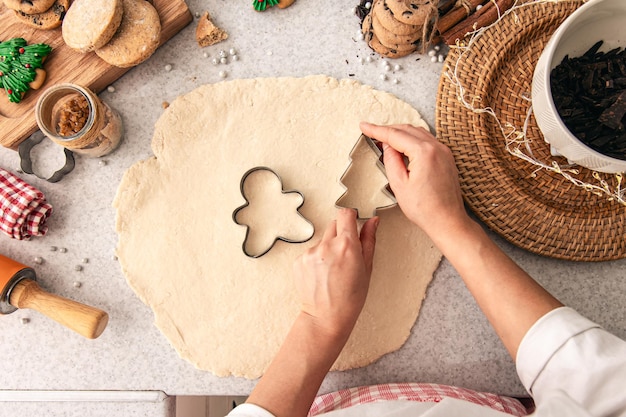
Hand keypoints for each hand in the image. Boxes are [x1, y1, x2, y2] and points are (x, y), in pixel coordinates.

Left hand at [293, 208, 377, 338]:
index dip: (350, 217)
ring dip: (327, 248)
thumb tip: (373, 221)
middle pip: (333, 225)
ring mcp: (310, 253)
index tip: (352, 225)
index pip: (345, 214)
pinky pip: (310, 252)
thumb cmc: (351, 297)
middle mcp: (326, 245)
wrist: (326, 318)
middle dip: (340, 235)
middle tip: (345, 256)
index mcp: (346, 245)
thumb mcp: (367, 268)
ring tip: (333, 270)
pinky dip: (316, 259)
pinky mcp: (298, 261)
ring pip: (322, 240)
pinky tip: (321, 275)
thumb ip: (369, 240)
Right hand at [360, 122, 468, 236]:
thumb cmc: (425, 208)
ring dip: (401, 133)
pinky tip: (404, 147)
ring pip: (418, 132)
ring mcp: (444, 151)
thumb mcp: (399, 184)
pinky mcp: (447, 157)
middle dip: (388, 130)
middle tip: (372, 133)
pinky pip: (427, 140)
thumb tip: (387, 146)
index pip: (395, 135)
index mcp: (424, 152)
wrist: (447, 221)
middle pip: (407, 129)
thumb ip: (391, 160)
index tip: (364, 126)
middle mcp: (437, 147)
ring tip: (385, 140)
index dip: (376, 130)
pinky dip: (413, 139)